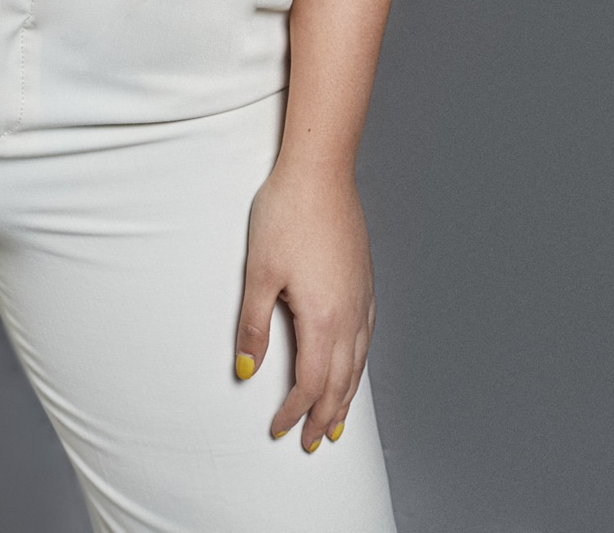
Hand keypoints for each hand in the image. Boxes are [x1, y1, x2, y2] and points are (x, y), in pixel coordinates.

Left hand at [234, 159, 375, 450]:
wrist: (320, 171)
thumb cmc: (286, 214)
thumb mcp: (258, 272)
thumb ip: (253, 325)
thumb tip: (247, 368)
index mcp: (323, 318)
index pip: (312, 383)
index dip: (295, 411)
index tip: (280, 428)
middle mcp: (351, 315)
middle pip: (341, 382)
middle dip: (325, 416)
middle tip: (313, 443)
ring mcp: (362, 297)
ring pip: (359, 363)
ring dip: (346, 397)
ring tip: (336, 420)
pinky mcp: (365, 281)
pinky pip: (366, 338)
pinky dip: (358, 365)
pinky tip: (353, 365)